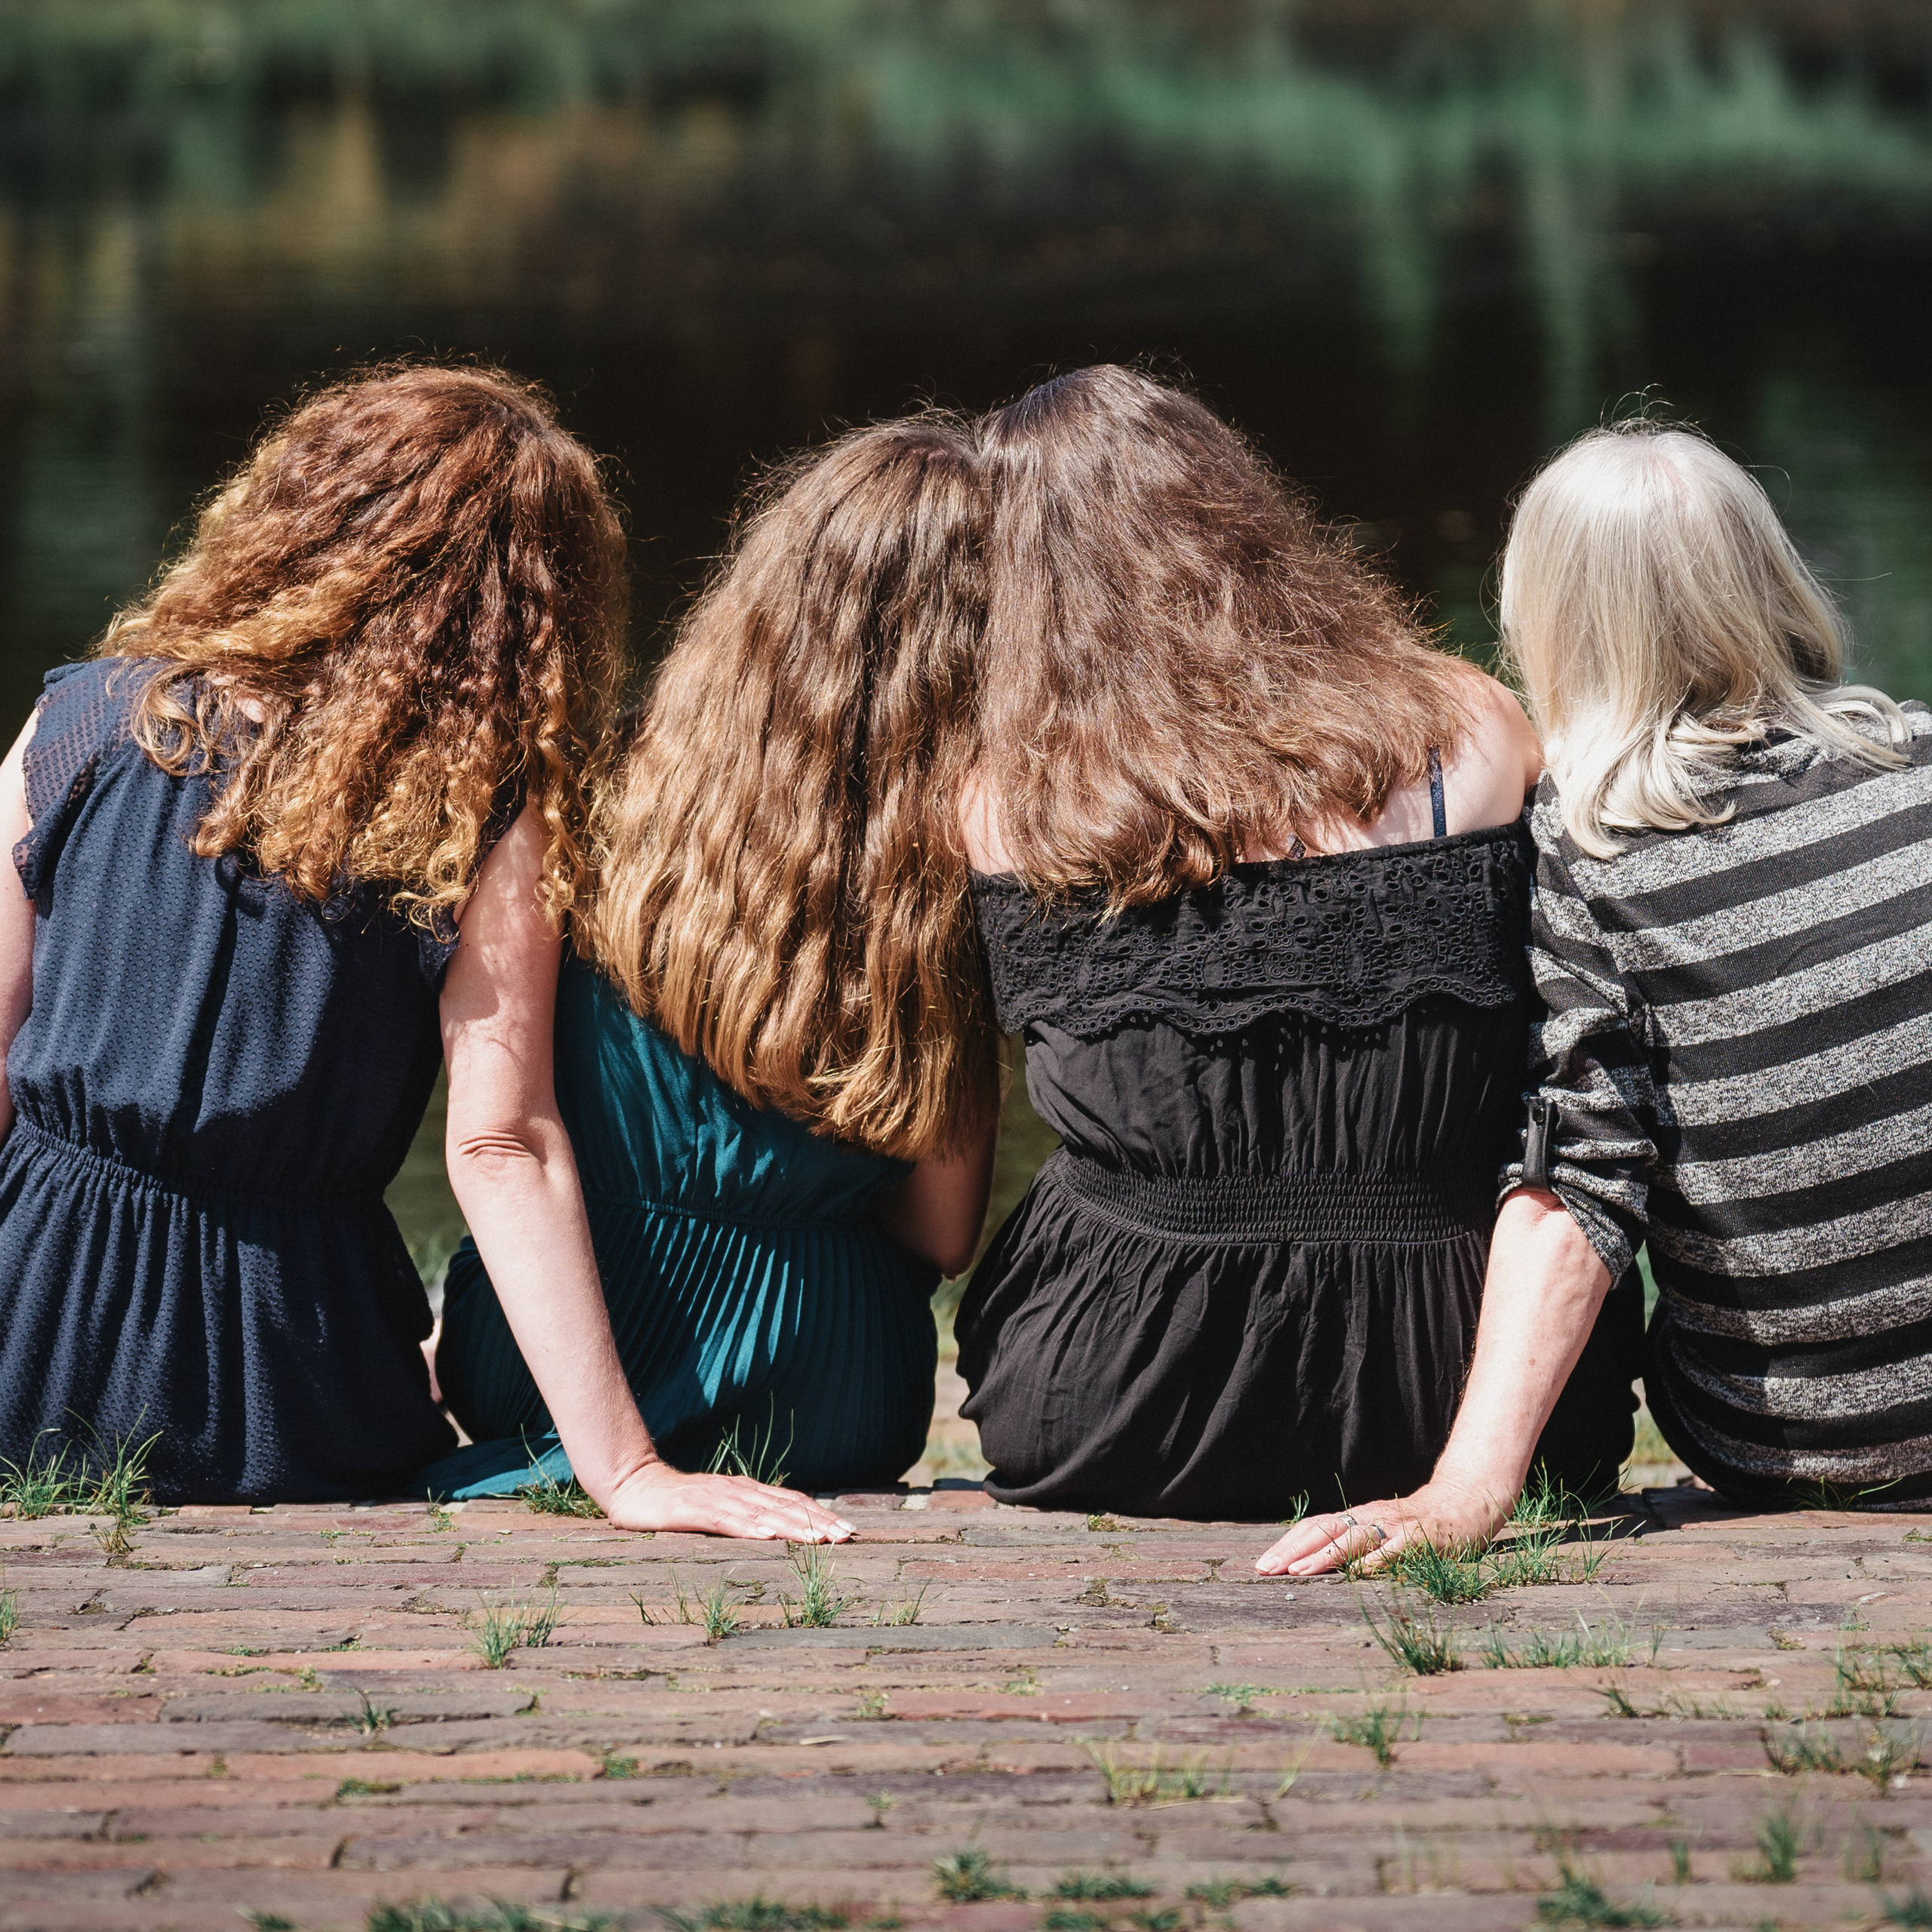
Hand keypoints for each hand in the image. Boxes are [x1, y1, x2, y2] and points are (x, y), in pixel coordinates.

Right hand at [598, 1460, 854, 1542]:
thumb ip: (747, 1515)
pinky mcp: (691, 1510)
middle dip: (818, 1523)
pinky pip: (724, 1520)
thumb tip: (783, 1531)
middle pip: (785, 1507)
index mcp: (747, 1492)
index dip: (821, 1516)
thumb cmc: (679, 1503)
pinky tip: (766, 1537)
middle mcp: (737, 1491)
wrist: (634, 1486)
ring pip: (761, 1513)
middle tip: (846, 1538)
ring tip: (819, 1541)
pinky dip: (748, 1528)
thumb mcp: (719, 1509)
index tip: (849, 1532)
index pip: (792, 1503)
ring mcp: (715, 1499)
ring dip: (792, 1528)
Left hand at [1253, 1474, 1514, 1576]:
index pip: (1314, 1527)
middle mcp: (1370, 1518)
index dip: (1287, 1544)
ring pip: (1353, 1538)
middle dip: (1292, 1549)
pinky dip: (1375, 1560)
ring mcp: (1395, 1527)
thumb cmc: (1417, 1524)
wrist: (1464, 1503)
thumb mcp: (1379, 1531)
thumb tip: (1310, 1562)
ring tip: (1298, 1571)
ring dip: (1324, 1555)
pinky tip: (1357, 1573)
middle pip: (1324, 1530)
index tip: (1262, 1564)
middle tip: (1265, 1569)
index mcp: (1357, 1518)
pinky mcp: (1421, 1538)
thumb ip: (1352, 1543)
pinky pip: (1395, 1549)